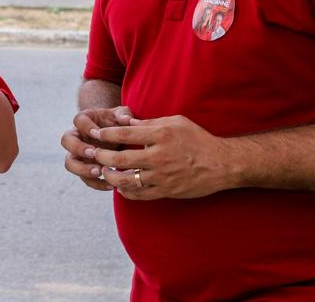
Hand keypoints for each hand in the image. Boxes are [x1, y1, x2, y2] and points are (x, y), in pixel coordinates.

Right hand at [61, 106, 132, 191]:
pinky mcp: (86, 169)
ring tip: (99, 172)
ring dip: (82, 169)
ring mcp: (79, 154)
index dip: (86, 127)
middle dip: (78, 148)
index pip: (78, 120)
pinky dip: (96, 184)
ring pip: (70, 163)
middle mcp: (77, 137)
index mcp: (85, 120)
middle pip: (66, 141)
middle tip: (93, 153)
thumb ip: (124, 114)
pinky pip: (85, 179)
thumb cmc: (119, 121)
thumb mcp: (123, 115)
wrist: (118, 134)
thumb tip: (127, 120)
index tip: (98, 133)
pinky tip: (110, 185)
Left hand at [90, 115, 234, 199]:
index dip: (106, 134)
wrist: (221, 164)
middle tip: (94, 154)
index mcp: (161, 135)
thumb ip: (149, 122)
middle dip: (101, 157)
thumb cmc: (197, 138)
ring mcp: (162, 176)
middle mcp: (159, 156)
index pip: (124, 134)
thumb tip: (125, 120)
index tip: (96, 134)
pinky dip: (125, 191)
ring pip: (126, 180)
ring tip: (104, 171)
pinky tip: (120, 185)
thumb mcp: (175, 122)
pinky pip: (139, 195)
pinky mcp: (166, 191)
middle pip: (120, 158)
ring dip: (110, 176)